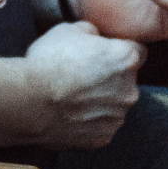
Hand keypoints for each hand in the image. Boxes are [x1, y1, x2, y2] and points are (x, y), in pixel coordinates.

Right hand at [24, 20, 143, 148]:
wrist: (30, 101)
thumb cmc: (49, 62)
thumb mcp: (67, 30)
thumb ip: (91, 32)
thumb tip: (94, 36)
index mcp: (126, 59)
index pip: (136, 50)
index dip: (118, 49)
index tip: (101, 52)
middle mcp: (130, 90)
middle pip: (125, 80)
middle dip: (109, 78)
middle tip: (80, 74)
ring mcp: (117, 117)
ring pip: (113, 105)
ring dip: (99, 100)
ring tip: (70, 96)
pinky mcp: (103, 138)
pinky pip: (100, 125)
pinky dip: (88, 120)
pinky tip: (68, 112)